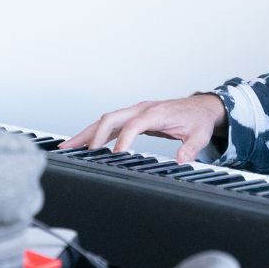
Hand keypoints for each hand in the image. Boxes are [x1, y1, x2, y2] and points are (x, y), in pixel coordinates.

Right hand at [59, 93, 227, 162]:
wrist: (200, 108)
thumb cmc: (197, 120)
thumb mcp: (199, 135)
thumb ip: (191, 147)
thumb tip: (182, 160)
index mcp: (155, 113)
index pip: (134, 124)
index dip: (123, 139)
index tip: (115, 155)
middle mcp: (141, 109)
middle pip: (110, 118)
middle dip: (93, 133)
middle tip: (78, 150)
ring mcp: (134, 112)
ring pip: (105, 120)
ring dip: (86, 133)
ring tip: (68, 147)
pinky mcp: (132, 118)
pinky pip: (109, 125)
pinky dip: (95, 134)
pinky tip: (83, 145)